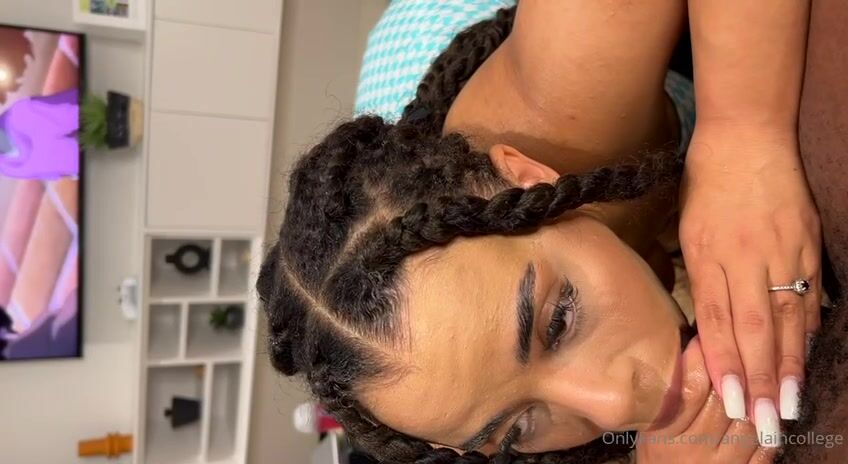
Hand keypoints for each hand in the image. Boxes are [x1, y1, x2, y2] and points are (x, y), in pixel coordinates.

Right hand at [636, 337, 776, 462]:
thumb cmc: (657, 454)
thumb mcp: (651, 426)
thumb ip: (667, 395)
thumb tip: (691, 348)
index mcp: (664, 434)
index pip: (690, 388)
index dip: (700, 359)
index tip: (703, 338)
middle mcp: (693, 450)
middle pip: (723, 402)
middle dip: (732, 374)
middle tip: (736, 349)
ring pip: (749, 423)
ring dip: (754, 399)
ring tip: (753, 378)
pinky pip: (766, 449)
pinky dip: (770, 428)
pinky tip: (764, 411)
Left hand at [679, 123, 820, 439]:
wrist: (748, 135)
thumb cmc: (706, 182)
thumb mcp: (688, 228)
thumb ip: (700, 276)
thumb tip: (708, 324)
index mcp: (709, 255)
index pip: (717, 321)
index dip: (725, 366)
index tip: (730, 403)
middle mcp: (746, 258)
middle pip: (755, 329)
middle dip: (760, 380)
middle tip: (764, 423)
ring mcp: (782, 251)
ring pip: (787, 318)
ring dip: (789, 364)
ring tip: (789, 404)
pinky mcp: (807, 242)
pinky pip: (808, 293)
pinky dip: (809, 328)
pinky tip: (807, 355)